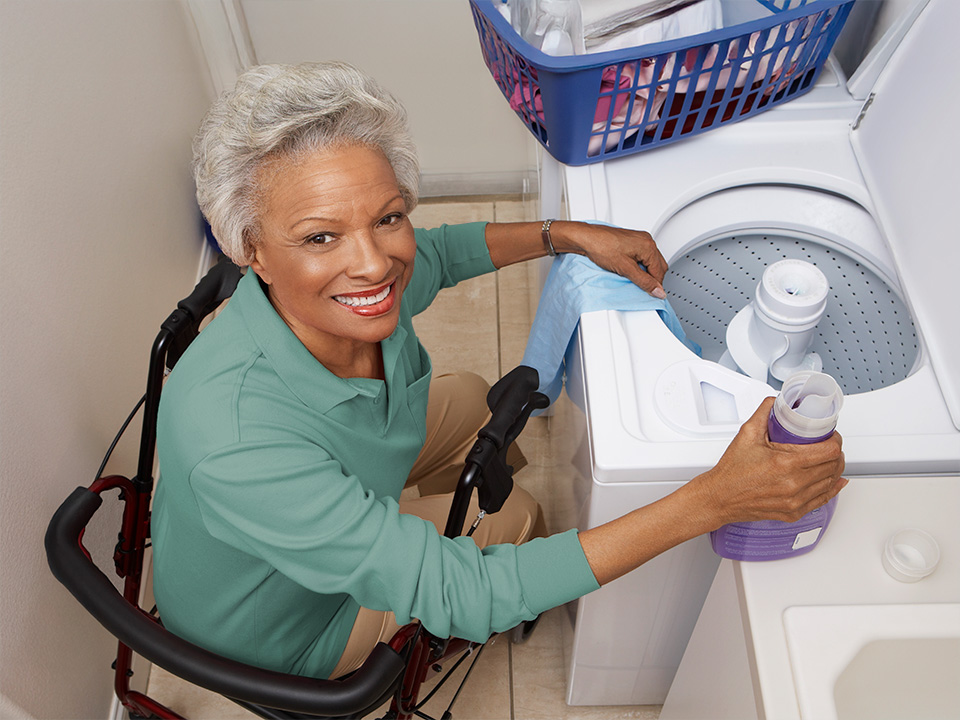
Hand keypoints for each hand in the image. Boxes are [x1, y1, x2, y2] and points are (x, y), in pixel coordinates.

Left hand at [553, 222, 667, 298]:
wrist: (585, 238)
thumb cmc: (602, 247)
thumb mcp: (625, 269)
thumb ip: (644, 282)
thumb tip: (657, 291)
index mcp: (648, 246)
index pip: (659, 271)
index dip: (655, 285)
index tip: (651, 294)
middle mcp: (646, 240)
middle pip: (658, 265)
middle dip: (652, 278)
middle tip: (643, 288)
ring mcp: (639, 239)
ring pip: (650, 261)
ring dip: (645, 272)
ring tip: (633, 278)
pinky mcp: (631, 240)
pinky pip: (642, 255)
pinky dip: (639, 265)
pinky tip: (629, 270)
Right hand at [693, 397, 846, 527]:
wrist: (721, 497)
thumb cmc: (732, 471)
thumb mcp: (747, 434)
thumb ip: (764, 413)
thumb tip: (776, 401)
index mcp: (786, 463)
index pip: (829, 451)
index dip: (835, 440)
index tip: (830, 436)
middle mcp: (794, 484)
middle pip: (833, 466)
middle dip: (835, 453)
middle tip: (828, 445)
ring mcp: (795, 500)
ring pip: (831, 482)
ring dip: (834, 469)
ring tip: (828, 459)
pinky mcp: (794, 512)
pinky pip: (823, 500)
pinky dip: (832, 488)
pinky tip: (834, 481)